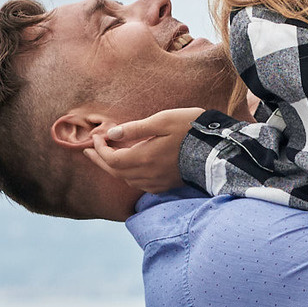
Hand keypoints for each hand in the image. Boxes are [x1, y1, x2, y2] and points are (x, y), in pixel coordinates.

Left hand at [84, 107, 203, 195]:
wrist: (218, 149)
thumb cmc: (191, 129)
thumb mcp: (162, 121)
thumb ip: (135, 128)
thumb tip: (111, 134)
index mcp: (144, 158)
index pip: (111, 159)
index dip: (100, 149)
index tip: (97, 136)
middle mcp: (148, 174)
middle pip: (115, 172)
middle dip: (100, 160)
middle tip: (89, 151)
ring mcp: (157, 182)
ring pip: (126, 180)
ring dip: (113, 168)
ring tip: (106, 157)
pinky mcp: (166, 185)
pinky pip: (140, 185)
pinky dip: (128, 176)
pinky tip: (129, 168)